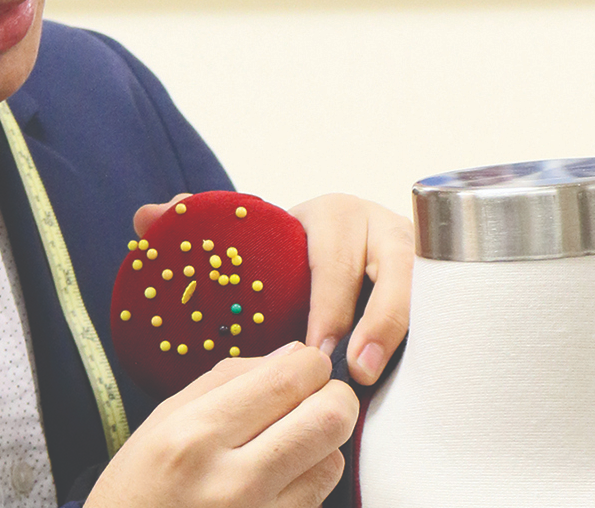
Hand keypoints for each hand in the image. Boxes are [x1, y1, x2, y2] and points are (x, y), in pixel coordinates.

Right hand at [84, 343, 356, 507]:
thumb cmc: (140, 486)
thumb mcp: (164, 419)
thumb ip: (228, 378)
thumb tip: (296, 352)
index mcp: (195, 434)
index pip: (289, 378)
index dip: (311, 364)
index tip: (305, 367)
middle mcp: (232, 481)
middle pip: (329, 418)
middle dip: (334, 398)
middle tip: (317, 398)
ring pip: (334, 461)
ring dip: (321, 446)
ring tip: (285, 448)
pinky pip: (319, 499)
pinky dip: (308, 482)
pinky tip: (276, 482)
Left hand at [134, 193, 412, 385]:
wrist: (329, 260)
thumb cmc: (287, 257)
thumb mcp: (252, 240)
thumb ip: (199, 227)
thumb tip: (147, 216)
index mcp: (334, 215)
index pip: (335, 256)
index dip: (328, 302)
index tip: (315, 347)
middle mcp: (381, 229)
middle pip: (394, 266)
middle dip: (379, 316)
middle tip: (354, 368)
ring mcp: (417, 259)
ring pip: (429, 286)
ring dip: (407, 328)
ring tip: (378, 376)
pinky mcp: (438, 289)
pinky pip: (447, 310)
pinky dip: (434, 339)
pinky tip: (413, 379)